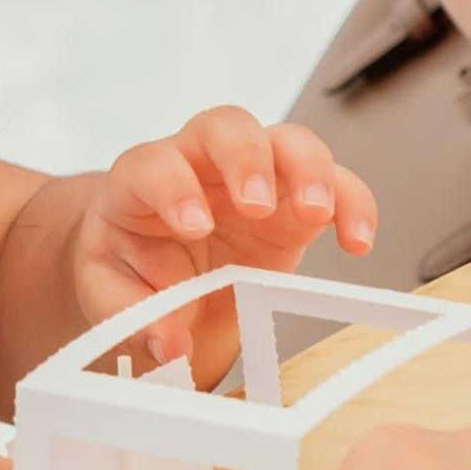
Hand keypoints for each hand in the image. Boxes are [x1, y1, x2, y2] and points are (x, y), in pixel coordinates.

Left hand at [70, 107, 377, 364]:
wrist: (161, 273)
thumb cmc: (132, 270)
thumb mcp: (113, 296)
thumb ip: (133, 316)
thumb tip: (170, 343)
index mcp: (142, 179)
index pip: (154, 164)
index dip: (173, 188)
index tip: (194, 227)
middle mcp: (200, 162)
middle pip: (226, 126)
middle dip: (246, 159)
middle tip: (257, 206)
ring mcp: (255, 175)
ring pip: (289, 141)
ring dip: (309, 171)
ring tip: (318, 215)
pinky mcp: (296, 199)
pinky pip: (336, 182)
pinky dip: (353, 204)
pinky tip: (357, 242)